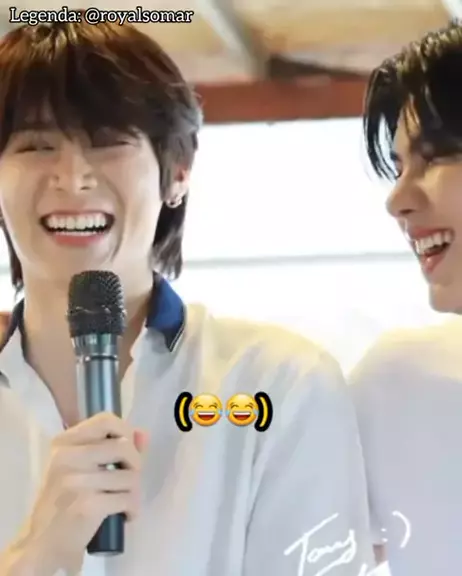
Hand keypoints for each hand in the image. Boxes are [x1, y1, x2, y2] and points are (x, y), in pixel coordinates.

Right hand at [7, 413, 147, 575]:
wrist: (41, 542)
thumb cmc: (62, 501)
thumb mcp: (78, 468)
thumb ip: (111, 447)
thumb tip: (143, 434)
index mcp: (63, 443)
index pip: (105, 420)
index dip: (126, 430)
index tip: (129, 447)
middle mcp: (67, 457)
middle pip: (124, 446)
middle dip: (136, 465)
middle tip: (129, 480)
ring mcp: (76, 480)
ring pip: (130, 475)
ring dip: (135, 491)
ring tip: (125, 501)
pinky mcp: (87, 505)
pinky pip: (128, 499)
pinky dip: (132, 509)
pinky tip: (125, 514)